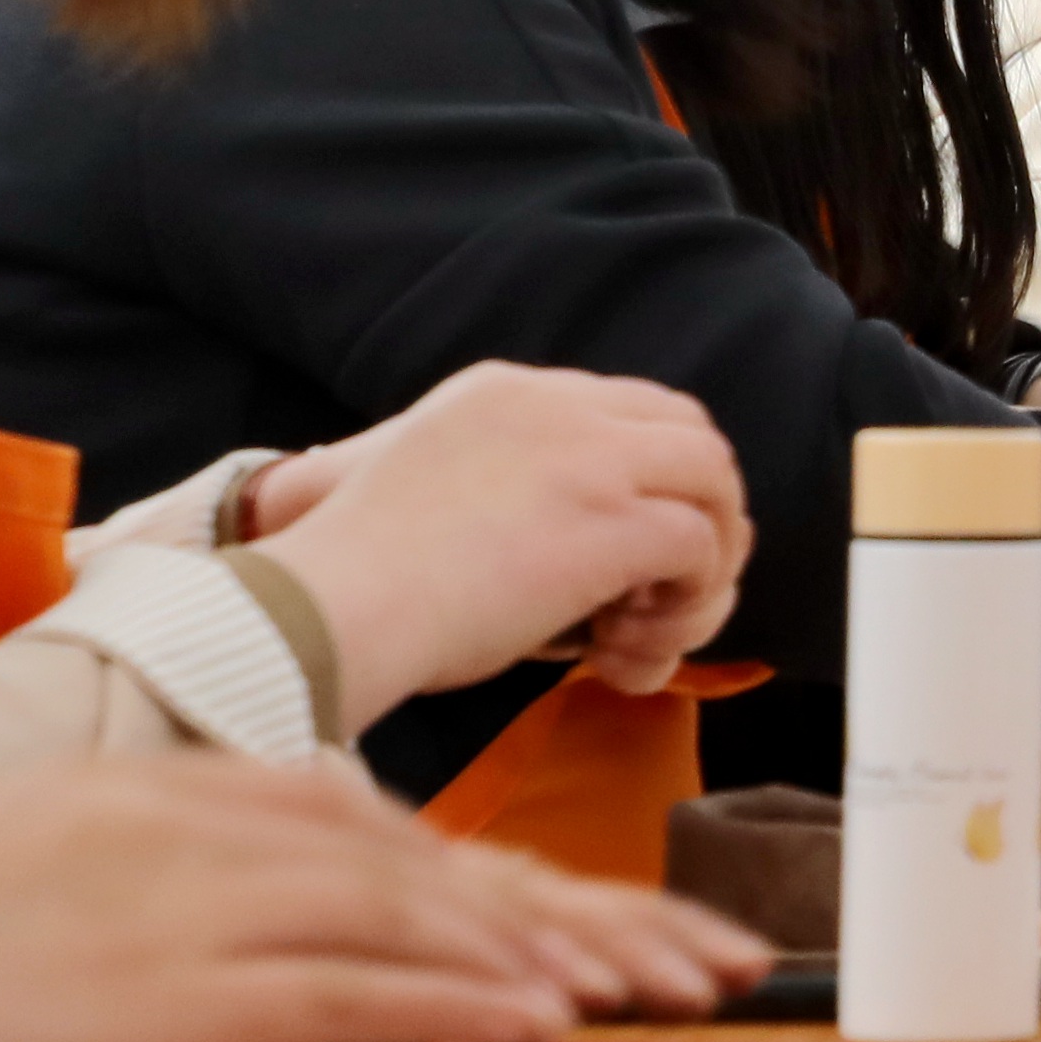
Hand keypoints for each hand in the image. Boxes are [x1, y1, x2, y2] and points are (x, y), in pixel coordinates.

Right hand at [247, 365, 750, 722]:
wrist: (327, 606)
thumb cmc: (355, 579)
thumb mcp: (425, 490)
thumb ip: (498, 490)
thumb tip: (563, 554)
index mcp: (505, 392)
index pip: (626, 407)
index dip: (649, 480)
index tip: (623, 551)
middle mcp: (557, 406)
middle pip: (691, 432)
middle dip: (700, 512)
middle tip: (661, 591)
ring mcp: (591, 458)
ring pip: (713, 481)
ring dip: (702, 562)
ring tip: (641, 630)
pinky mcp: (613, 521)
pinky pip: (700, 548)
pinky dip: (687, 603)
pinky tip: (624, 649)